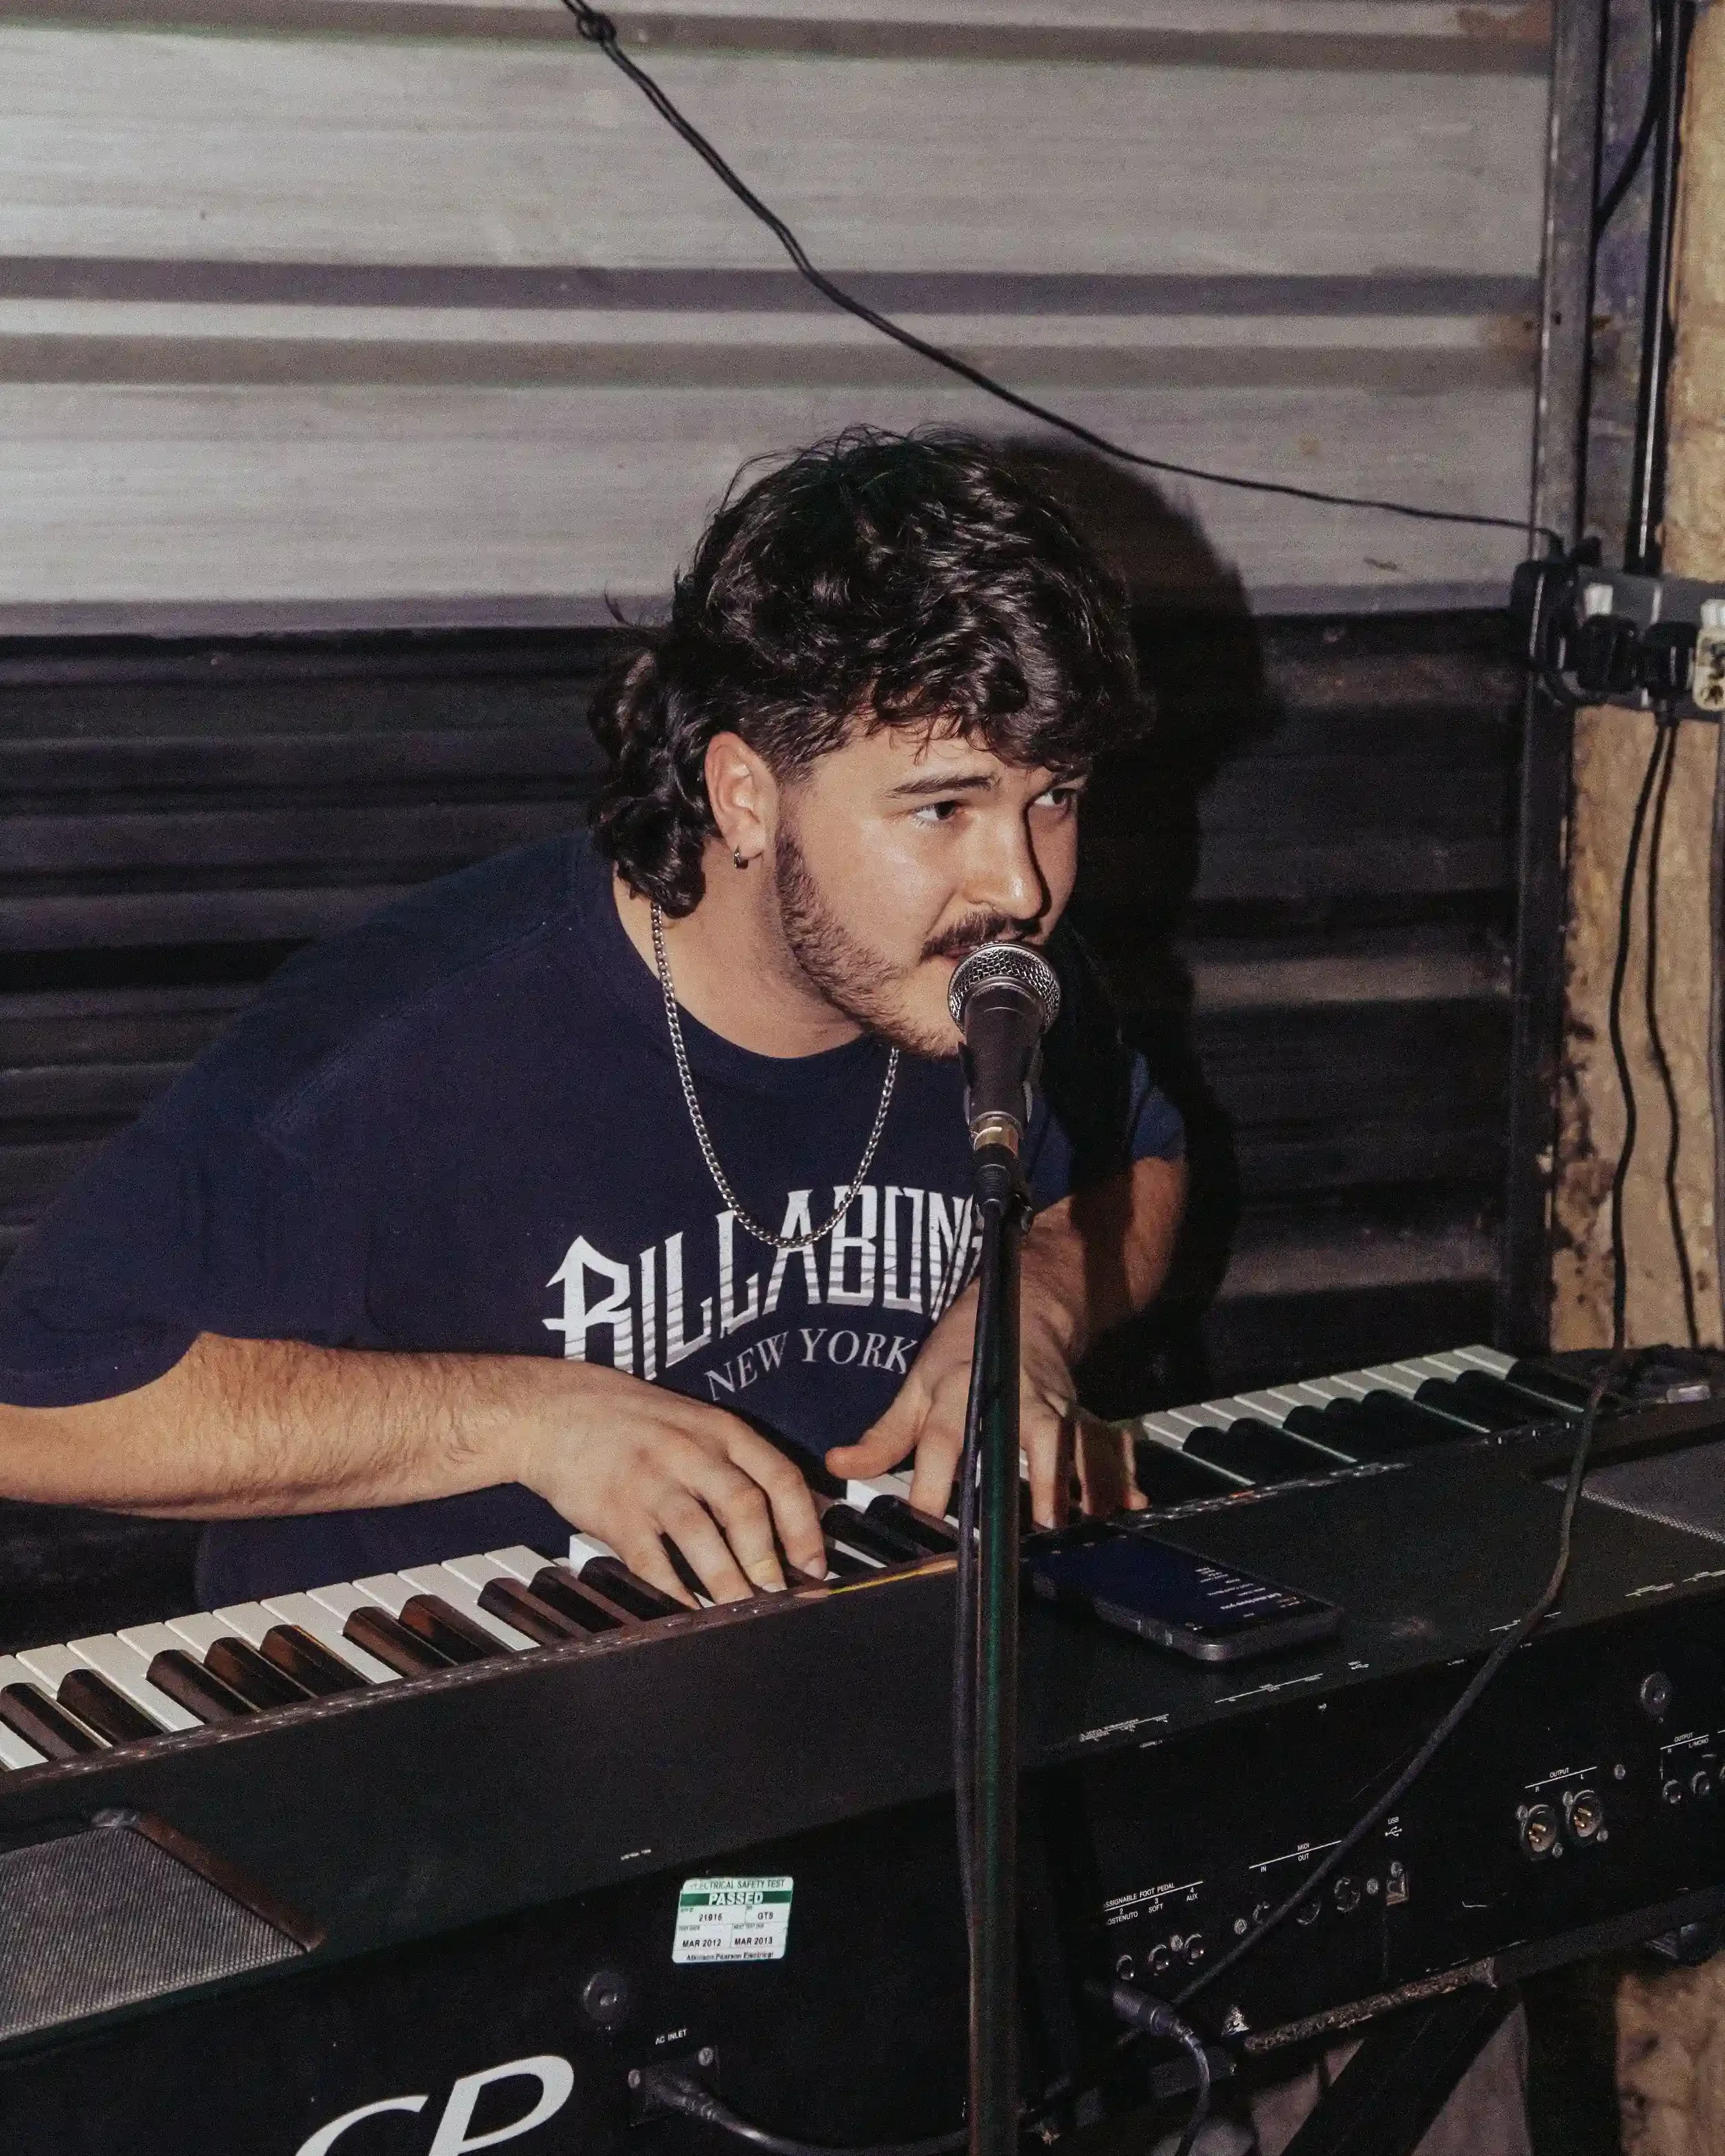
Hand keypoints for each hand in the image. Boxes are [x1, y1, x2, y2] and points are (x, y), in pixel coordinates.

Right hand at [520, 1362, 826, 1605]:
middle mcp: (691, 1452)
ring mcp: (652, 1481)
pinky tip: (687, 1614)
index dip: (804, 1526)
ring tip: (742, 1613)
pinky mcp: (616, 1511)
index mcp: (720, 1430)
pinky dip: (672, 1592)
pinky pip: (651, 1561)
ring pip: (702, 1535)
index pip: (779, 1477)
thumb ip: (739, 1462)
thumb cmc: (630, 1419)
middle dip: (769, 1559)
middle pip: (745, 1508)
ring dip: (728, 1581)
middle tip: (779, 1596)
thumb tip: (798, 1511)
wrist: (552, 1410)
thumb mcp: (694, 1422)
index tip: (814, 1565)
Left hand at [824, 1261, 1144, 1528]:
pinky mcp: (1082, 1412)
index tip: (929, 1522)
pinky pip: (1106, 1442)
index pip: (946, 1442)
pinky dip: (1121, 1472)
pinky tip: (1131, 1501)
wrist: (1024, 1304)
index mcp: (962, 1395)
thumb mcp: (917, 1386)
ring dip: (1084, 1483)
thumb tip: (839, 1465)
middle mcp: (1014, 1399)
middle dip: (1039, 1480)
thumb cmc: (964, 1350)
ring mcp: (1055, 1405)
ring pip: (1077, 1442)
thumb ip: (884, 1436)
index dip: (935, 1484)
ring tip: (1086, 1524)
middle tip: (1038, 1529)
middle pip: (1029, 1438)